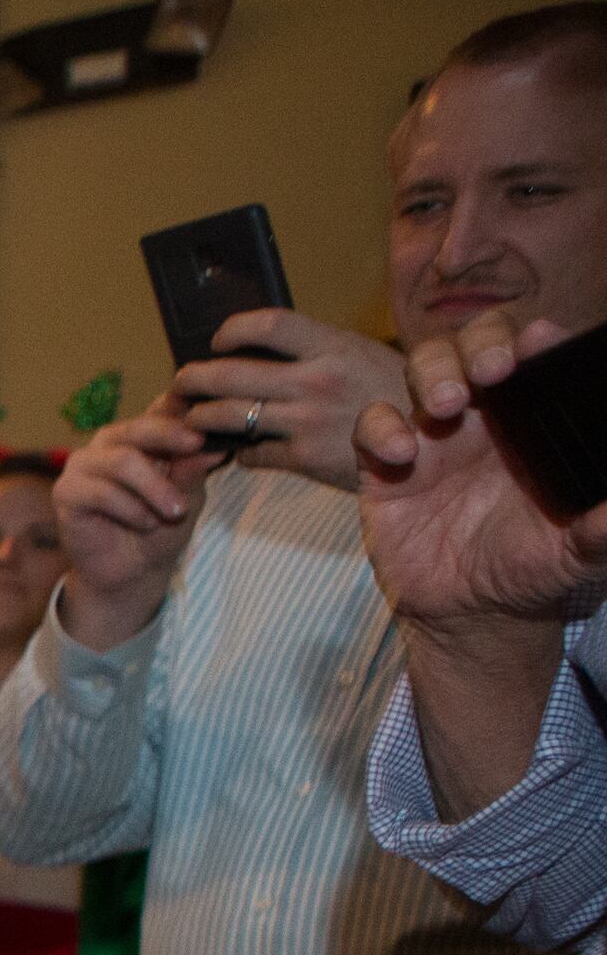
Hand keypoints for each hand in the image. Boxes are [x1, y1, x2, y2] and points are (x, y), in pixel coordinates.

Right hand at [52, 404, 216, 647]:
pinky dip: (130, 509)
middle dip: (170, 436)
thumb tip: (211, 444)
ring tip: (175, 512)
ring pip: (122, 460)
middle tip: (196, 446)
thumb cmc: (162, 530)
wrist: (132, 573)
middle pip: (139, 426)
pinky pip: (102, 492)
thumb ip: (192, 470)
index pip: (159, 407)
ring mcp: (83, 465)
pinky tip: (145, 523)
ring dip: (154, 488)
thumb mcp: (188, 497)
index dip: (183, 405)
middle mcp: (110, 442)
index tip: (211, 413)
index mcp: (142, 436)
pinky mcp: (66, 492)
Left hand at [168, 310, 408, 492]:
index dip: (232, 329)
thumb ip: (316, 352)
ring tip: (193, 417)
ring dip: (201, 418)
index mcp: (333, 345)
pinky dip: (237, 453)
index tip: (216, 340)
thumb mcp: (363, 356)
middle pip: (231, 374)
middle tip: (181, 383)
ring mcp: (308, 421)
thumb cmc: (395, 395)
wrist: (436, 444)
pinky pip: (251, 454)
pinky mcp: (305, 459)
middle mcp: (317, 380)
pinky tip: (238, 450)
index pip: (268, 324)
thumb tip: (264, 346)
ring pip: (229, 417)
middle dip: (194, 379)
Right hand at [355, 309, 606, 628]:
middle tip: (494, 370)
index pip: (534, 355)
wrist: (473, 615)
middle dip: (482, 343)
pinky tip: (401, 453)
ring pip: (424, 368)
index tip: (541, 342)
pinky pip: (371, 425)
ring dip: (433, 371)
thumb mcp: (584, 548)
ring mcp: (432, 437)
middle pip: (475, 344)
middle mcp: (485, 416)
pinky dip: (380, 428)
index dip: (535, 339)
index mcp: (535, 419)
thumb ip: (604, 526)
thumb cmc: (534, 568)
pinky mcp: (384, 467)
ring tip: (447, 404)